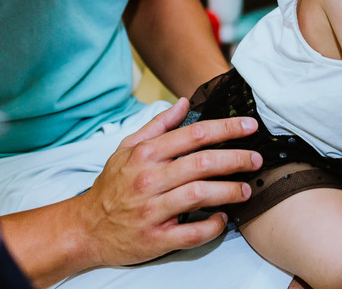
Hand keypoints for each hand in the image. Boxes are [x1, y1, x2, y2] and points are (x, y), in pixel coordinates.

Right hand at [72, 98, 262, 267]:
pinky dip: (211, 226)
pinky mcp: (155, 239)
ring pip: (199, 195)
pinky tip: (222, 219)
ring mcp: (151, 210)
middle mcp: (149, 179)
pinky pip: (190, 233)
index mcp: (145, 154)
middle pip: (202, 163)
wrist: (86, 228)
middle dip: (236, 159)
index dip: (226, 129)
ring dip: (228, 191)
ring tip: (245, 190)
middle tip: (256, 160)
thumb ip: (158, 125)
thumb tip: (185, 103)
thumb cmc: (112, 186)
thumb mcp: (127, 148)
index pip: (193, 134)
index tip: (249, 127)